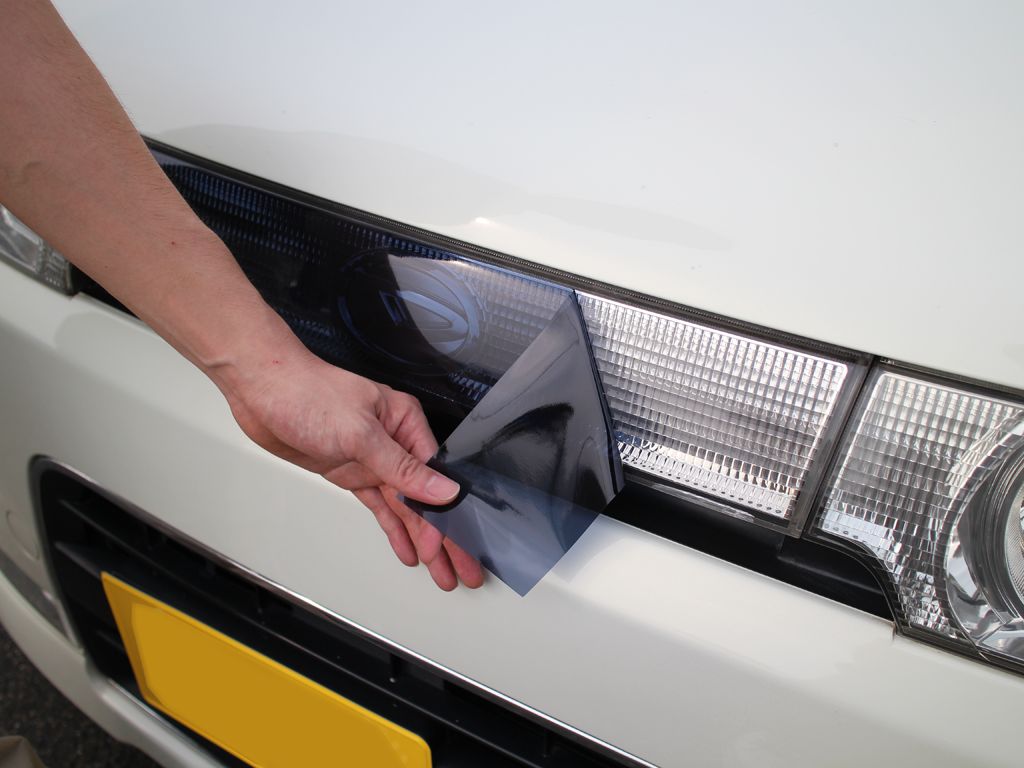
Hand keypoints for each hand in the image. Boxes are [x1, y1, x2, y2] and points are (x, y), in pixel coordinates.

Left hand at [217, 350, 483, 590]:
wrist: (261, 388)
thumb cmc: (308, 393)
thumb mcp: (361, 434)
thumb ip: (402, 468)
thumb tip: (444, 490)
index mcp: (405, 423)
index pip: (435, 478)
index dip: (446, 516)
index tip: (456, 546)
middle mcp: (394, 441)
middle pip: (425, 498)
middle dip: (444, 536)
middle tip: (463, 570)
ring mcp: (371, 459)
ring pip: (404, 507)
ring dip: (420, 538)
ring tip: (439, 572)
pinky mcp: (350, 471)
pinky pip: (379, 505)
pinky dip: (392, 528)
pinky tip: (407, 550)